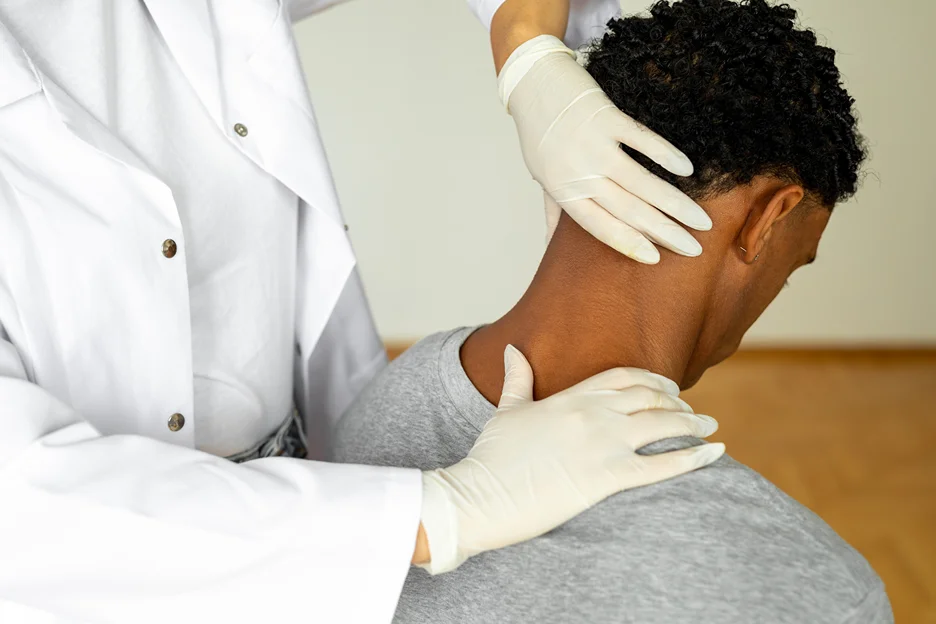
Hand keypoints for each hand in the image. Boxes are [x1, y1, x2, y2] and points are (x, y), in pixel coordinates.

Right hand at [417, 345, 724, 572]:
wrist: (479, 495)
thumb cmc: (490, 457)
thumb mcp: (506, 410)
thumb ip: (517, 378)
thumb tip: (513, 348)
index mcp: (570, 397)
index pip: (623, 376)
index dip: (651, 379)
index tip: (668, 387)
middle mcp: (592, 414)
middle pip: (649, 397)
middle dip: (677, 402)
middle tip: (693, 410)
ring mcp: (601, 444)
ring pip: (662, 424)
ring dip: (692, 425)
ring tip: (709, 429)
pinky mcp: (606, 477)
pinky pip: (663, 464)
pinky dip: (694, 458)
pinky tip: (715, 453)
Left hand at [500, 36, 712, 262]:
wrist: (532, 82)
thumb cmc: (539, 134)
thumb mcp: (542, 177)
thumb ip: (554, 213)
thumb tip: (551, 251)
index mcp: (564, 192)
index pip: (599, 227)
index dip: (629, 243)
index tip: (657, 258)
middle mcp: (579, 173)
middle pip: (628, 211)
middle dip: (665, 233)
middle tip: (694, 248)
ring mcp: (593, 145)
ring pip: (641, 183)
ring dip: (675, 204)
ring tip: (700, 221)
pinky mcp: (606, 117)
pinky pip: (642, 140)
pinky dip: (666, 155)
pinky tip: (688, 171)